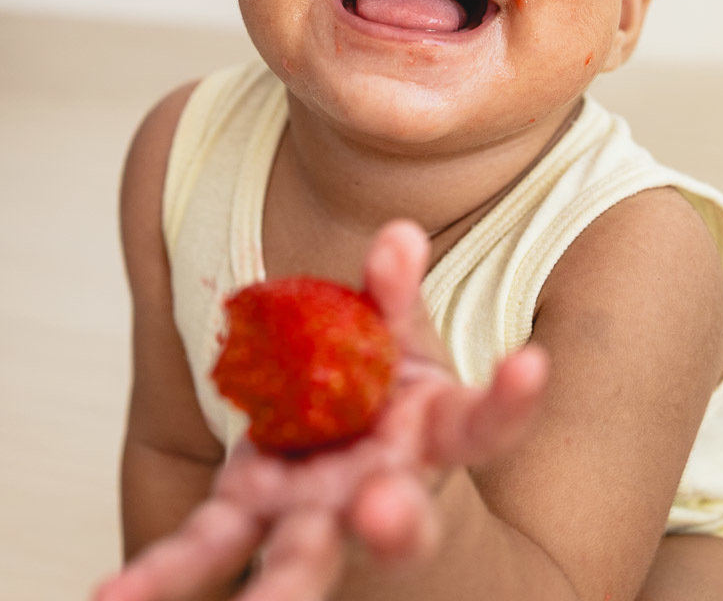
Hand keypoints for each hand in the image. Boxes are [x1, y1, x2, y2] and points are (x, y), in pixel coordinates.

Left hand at [93, 220, 548, 600]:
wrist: (339, 433)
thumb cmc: (382, 385)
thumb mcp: (397, 333)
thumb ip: (394, 292)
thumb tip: (399, 233)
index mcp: (430, 435)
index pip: (483, 423)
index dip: (511, 399)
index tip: (531, 363)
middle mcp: (382, 492)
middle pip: (402, 523)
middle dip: (400, 525)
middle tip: (387, 513)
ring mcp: (315, 518)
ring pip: (307, 560)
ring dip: (283, 588)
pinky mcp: (248, 518)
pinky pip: (207, 548)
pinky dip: (162, 573)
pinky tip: (117, 596)